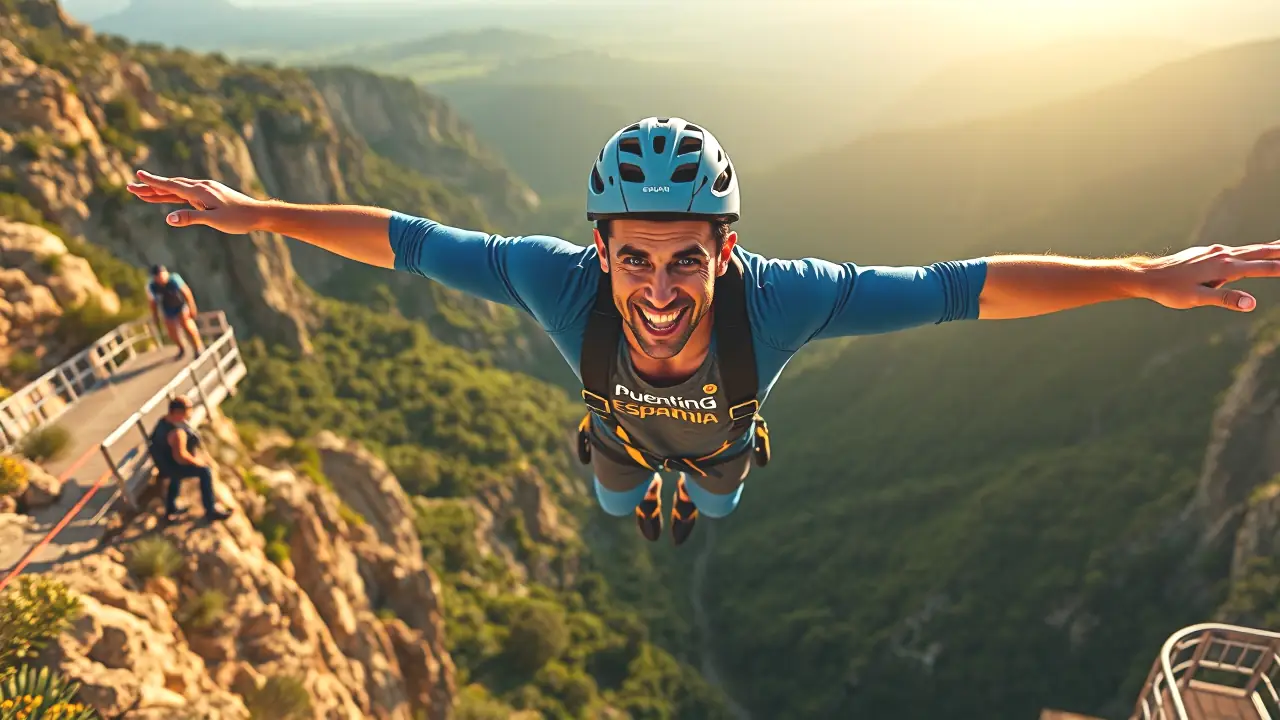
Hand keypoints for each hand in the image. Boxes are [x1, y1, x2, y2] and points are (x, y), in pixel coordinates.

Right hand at [126, 170, 265, 234]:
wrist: (258, 214)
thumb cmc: (238, 219)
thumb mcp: (214, 220)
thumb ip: (191, 218)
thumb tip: (168, 218)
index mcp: (199, 191)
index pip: (171, 185)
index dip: (153, 182)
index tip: (137, 176)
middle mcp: (201, 187)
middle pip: (170, 186)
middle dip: (150, 187)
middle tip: (130, 187)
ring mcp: (206, 189)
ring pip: (178, 189)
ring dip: (161, 191)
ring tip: (144, 192)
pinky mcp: (211, 194)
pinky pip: (187, 193)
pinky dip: (175, 194)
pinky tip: (170, 196)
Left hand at [1136, 242, 1279, 311]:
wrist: (1148, 275)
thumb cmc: (1171, 291)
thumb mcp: (1197, 299)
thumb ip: (1225, 299)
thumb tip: (1251, 303)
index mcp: (1224, 267)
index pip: (1260, 268)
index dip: (1279, 268)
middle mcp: (1222, 255)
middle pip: (1258, 252)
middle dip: (1279, 251)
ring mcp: (1215, 252)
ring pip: (1248, 249)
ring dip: (1267, 248)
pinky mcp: (1207, 252)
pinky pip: (1235, 250)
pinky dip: (1250, 250)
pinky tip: (1252, 253)